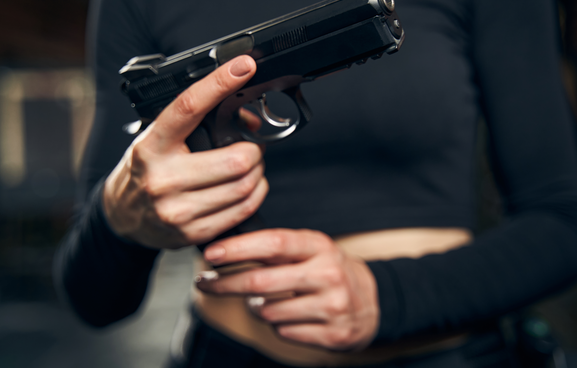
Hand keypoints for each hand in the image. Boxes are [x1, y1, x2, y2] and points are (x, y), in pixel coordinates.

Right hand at [102, 55, 268, 248]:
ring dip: (258, 173)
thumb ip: (194, 126)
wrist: (121, 216)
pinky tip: (246, 188)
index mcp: (152, 146)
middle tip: (251, 147)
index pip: (188, 107)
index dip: (220, 83)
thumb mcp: (157, 138)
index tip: (244, 66)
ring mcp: (177, 209)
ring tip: (249, 167)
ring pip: (244, 186)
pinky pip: (242, 211)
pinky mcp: (191, 233)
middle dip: (254, 150)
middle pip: (235, 160)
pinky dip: (254, 195)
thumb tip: (247, 119)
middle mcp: (162, 178)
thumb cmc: (145, 170)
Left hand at [195, 229, 379, 350]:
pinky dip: (277, 325)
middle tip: (205, 283)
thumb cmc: (327, 270)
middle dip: (225, 284)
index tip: (211, 254)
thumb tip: (225, 248)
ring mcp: (332, 305)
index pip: (273, 243)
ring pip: (268, 311)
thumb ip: (275, 247)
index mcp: (318, 246)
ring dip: (256, 307)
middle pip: (261, 282)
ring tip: (262, 301)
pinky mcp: (333, 333)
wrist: (371, 301)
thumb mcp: (309, 249)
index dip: (238, 249)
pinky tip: (288, 316)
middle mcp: (327, 274)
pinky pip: (283, 332)